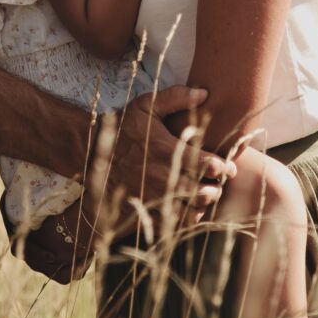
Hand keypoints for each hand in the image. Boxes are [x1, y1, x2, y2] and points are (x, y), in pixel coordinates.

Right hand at [82, 85, 235, 236]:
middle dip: (216, 188)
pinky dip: (185, 219)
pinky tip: (186, 208)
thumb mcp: (146, 105)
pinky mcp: (143, 212)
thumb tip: (204, 92)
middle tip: (218, 183)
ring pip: (191, 212)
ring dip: (203, 205)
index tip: (227, 167)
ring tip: (204, 195)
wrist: (90, 152)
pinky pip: (172, 225)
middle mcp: (163, 177)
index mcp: (168, 150)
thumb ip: (176, 97)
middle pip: (204, 192)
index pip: (208, 164)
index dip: (223, 168)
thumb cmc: (123, 127)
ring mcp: (153, 197)